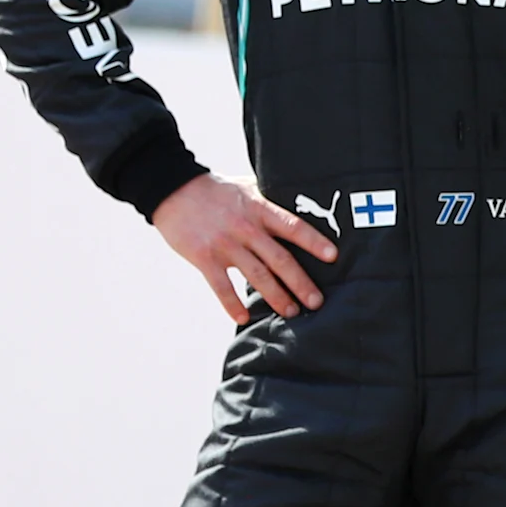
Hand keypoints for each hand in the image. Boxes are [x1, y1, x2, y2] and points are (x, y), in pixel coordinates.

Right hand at [150, 173, 335, 322]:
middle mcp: (245, 227)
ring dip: (276, 297)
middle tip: (317, 302)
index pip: (293, 226)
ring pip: (256, 275)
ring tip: (292, 312)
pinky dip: (232, 304)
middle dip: (300, 283)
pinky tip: (243, 318)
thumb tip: (304, 205)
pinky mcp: (203, 257)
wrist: (172, 188)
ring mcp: (224, 244)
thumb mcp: (249, 188)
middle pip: (279, 259)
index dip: (314, 241)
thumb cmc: (218, 190)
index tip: (333, 257)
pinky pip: (221, 285)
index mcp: (260, 209)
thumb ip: (272, 201)